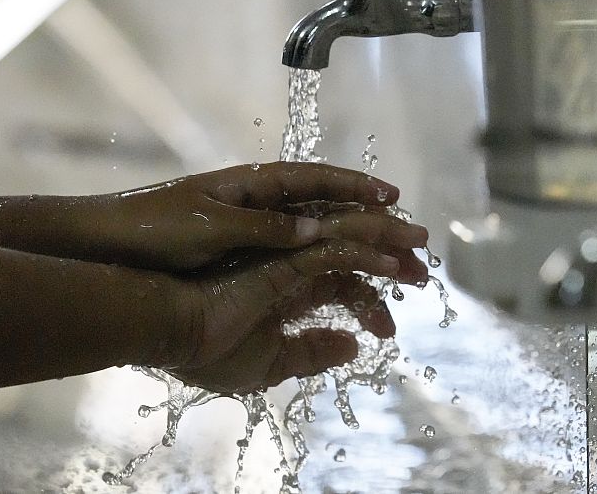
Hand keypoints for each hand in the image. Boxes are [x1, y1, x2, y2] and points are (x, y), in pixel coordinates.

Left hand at [82, 162, 424, 273]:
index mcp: (253, 184)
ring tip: (390, 273)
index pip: (318, 180)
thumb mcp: (212, 227)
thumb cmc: (155, 228)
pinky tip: (342, 286)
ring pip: (316, 236)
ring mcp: (250, 228)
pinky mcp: (239, 254)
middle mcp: (258, 202)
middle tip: (411, 243)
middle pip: (327, 209)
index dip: (358, 188)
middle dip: (371, 224)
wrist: (107, 245)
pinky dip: (322, 269)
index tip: (394, 198)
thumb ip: (264, 228)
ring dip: (354, 250)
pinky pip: (293, 259)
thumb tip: (316, 228)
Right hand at [158, 238, 400, 394]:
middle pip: (353, 249)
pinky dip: (364, 254)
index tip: (387, 330)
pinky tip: (389, 266)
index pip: (340, 282)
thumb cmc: (210, 349)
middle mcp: (292, 263)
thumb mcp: (272, 362)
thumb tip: (353, 347)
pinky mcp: (282, 258)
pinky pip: (332, 250)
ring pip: (348, 235)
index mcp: (287, 285)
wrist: (172, 336)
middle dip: (392, 256)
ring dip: (388, 238)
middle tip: (424, 274)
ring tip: (422, 245)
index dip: (368, 301)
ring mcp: (286, 255)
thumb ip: (313, 352)